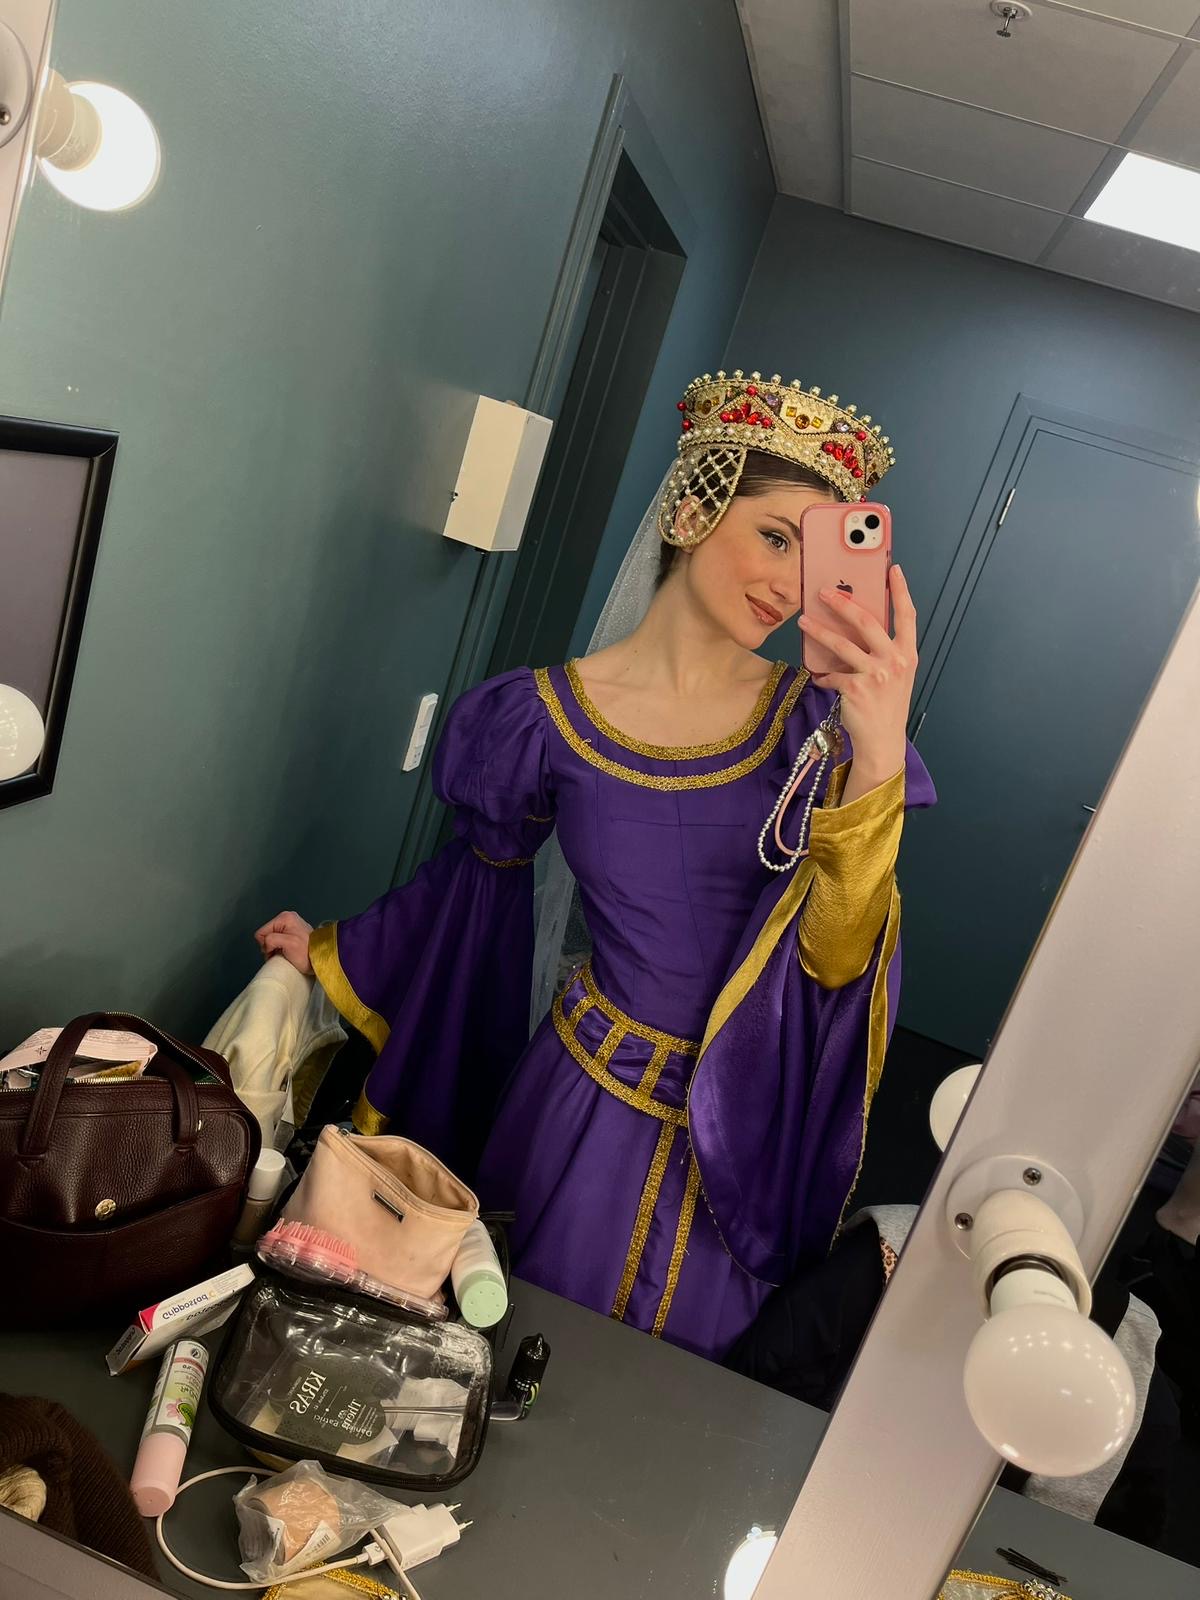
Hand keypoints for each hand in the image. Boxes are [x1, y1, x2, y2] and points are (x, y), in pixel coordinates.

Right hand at [254, 910, 313, 974]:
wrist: (320, 960)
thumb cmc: (307, 953)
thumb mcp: (287, 944)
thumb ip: (272, 939)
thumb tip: (266, 945)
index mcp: (285, 918)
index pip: (261, 933)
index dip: (266, 945)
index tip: (276, 951)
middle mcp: (287, 919)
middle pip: (266, 936)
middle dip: (270, 947)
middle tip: (282, 953)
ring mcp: (290, 926)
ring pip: (271, 940)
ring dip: (275, 949)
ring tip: (286, 953)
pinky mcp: (292, 934)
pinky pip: (278, 942)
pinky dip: (280, 949)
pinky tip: (288, 952)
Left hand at [797, 564, 917, 794]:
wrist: (883, 741)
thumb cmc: (887, 706)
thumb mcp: (895, 676)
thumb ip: (883, 652)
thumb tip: (856, 627)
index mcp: (907, 655)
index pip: (907, 616)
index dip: (901, 591)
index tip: (892, 569)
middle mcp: (894, 662)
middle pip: (866, 622)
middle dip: (843, 603)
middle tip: (824, 592)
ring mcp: (875, 676)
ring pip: (841, 645)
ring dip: (819, 631)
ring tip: (803, 622)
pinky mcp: (855, 690)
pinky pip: (832, 675)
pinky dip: (823, 676)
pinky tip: (818, 676)